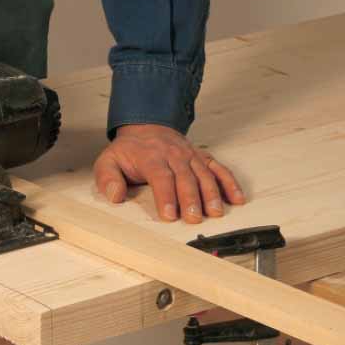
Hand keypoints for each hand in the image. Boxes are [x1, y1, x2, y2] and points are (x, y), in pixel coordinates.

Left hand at [93, 124, 245, 223]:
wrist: (146, 126)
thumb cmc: (128, 151)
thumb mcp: (108, 160)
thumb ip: (107, 178)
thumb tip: (114, 196)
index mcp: (150, 156)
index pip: (160, 176)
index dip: (166, 196)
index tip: (169, 214)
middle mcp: (173, 154)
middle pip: (185, 177)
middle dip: (191, 198)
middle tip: (193, 218)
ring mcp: (190, 155)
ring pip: (204, 174)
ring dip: (211, 194)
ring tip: (215, 212)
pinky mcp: (202, 157)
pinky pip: (219, 169)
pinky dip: (229, 183)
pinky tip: (236, 199)